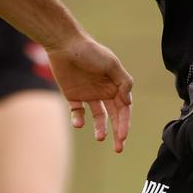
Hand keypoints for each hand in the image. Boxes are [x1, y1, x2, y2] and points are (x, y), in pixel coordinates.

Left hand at [46, 32, 132, 152]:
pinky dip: (78, 120)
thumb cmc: (90, 52)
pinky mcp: (72, 95)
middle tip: (119, 148)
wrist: (64, 44)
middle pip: (113, 116)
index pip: (124, 109)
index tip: (123, 136)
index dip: (125, 123)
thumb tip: (129, 103)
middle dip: (117, 132)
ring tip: (100, 137)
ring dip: (100, 128)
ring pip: (97, 117)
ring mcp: (88, 94)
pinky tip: (79, 123)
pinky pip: (77, 112)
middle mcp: (103, 91)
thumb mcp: (111, 64)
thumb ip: (123, 82)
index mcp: (115, 85)